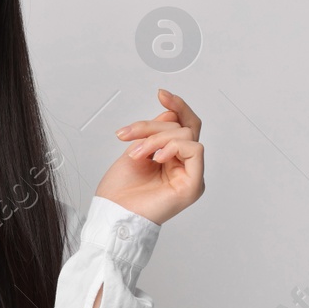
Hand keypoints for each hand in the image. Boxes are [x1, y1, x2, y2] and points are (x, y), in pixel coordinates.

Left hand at [96, 89, 205, 225]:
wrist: (113, 213)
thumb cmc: (120, 191)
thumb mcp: (135, 150)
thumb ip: (155, 133)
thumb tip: (171, 114)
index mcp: (172, 159)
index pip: (182, 126)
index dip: (176, 107)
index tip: (161, 94)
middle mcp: (184, 166)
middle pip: (184, 126)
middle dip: (154, 125)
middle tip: (129, 134)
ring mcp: (190, 175)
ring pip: (185, 135)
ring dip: (156, 139)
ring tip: (136, 154)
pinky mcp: (193, 185)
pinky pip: (195, 150)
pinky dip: (174, 147)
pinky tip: (157, 157)